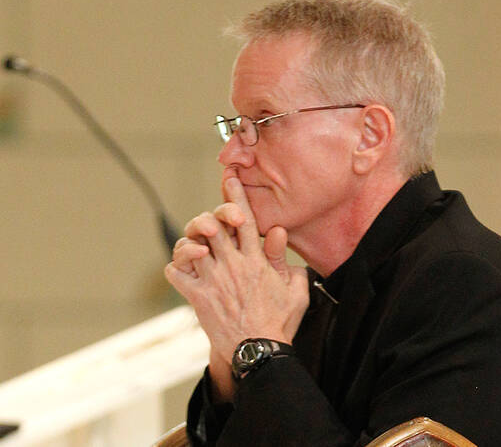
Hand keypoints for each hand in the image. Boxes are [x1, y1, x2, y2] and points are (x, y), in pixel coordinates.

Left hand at [164, 177, 308, 399]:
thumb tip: (277, 231)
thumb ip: (284, 258)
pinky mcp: (198, 297)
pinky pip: (176, 273)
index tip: (230, 179)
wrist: (258, 350)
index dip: (236, 197)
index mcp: (257, 260)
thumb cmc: (280, 321)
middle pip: (214, 225)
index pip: (245, 220)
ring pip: (192, 244)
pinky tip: (186, 269)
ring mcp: (213, 280)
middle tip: (212, 217)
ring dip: (193, 241)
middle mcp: (233, 265)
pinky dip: (177, 266)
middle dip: (211, 214)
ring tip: (200, 246)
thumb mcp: (295, 288)